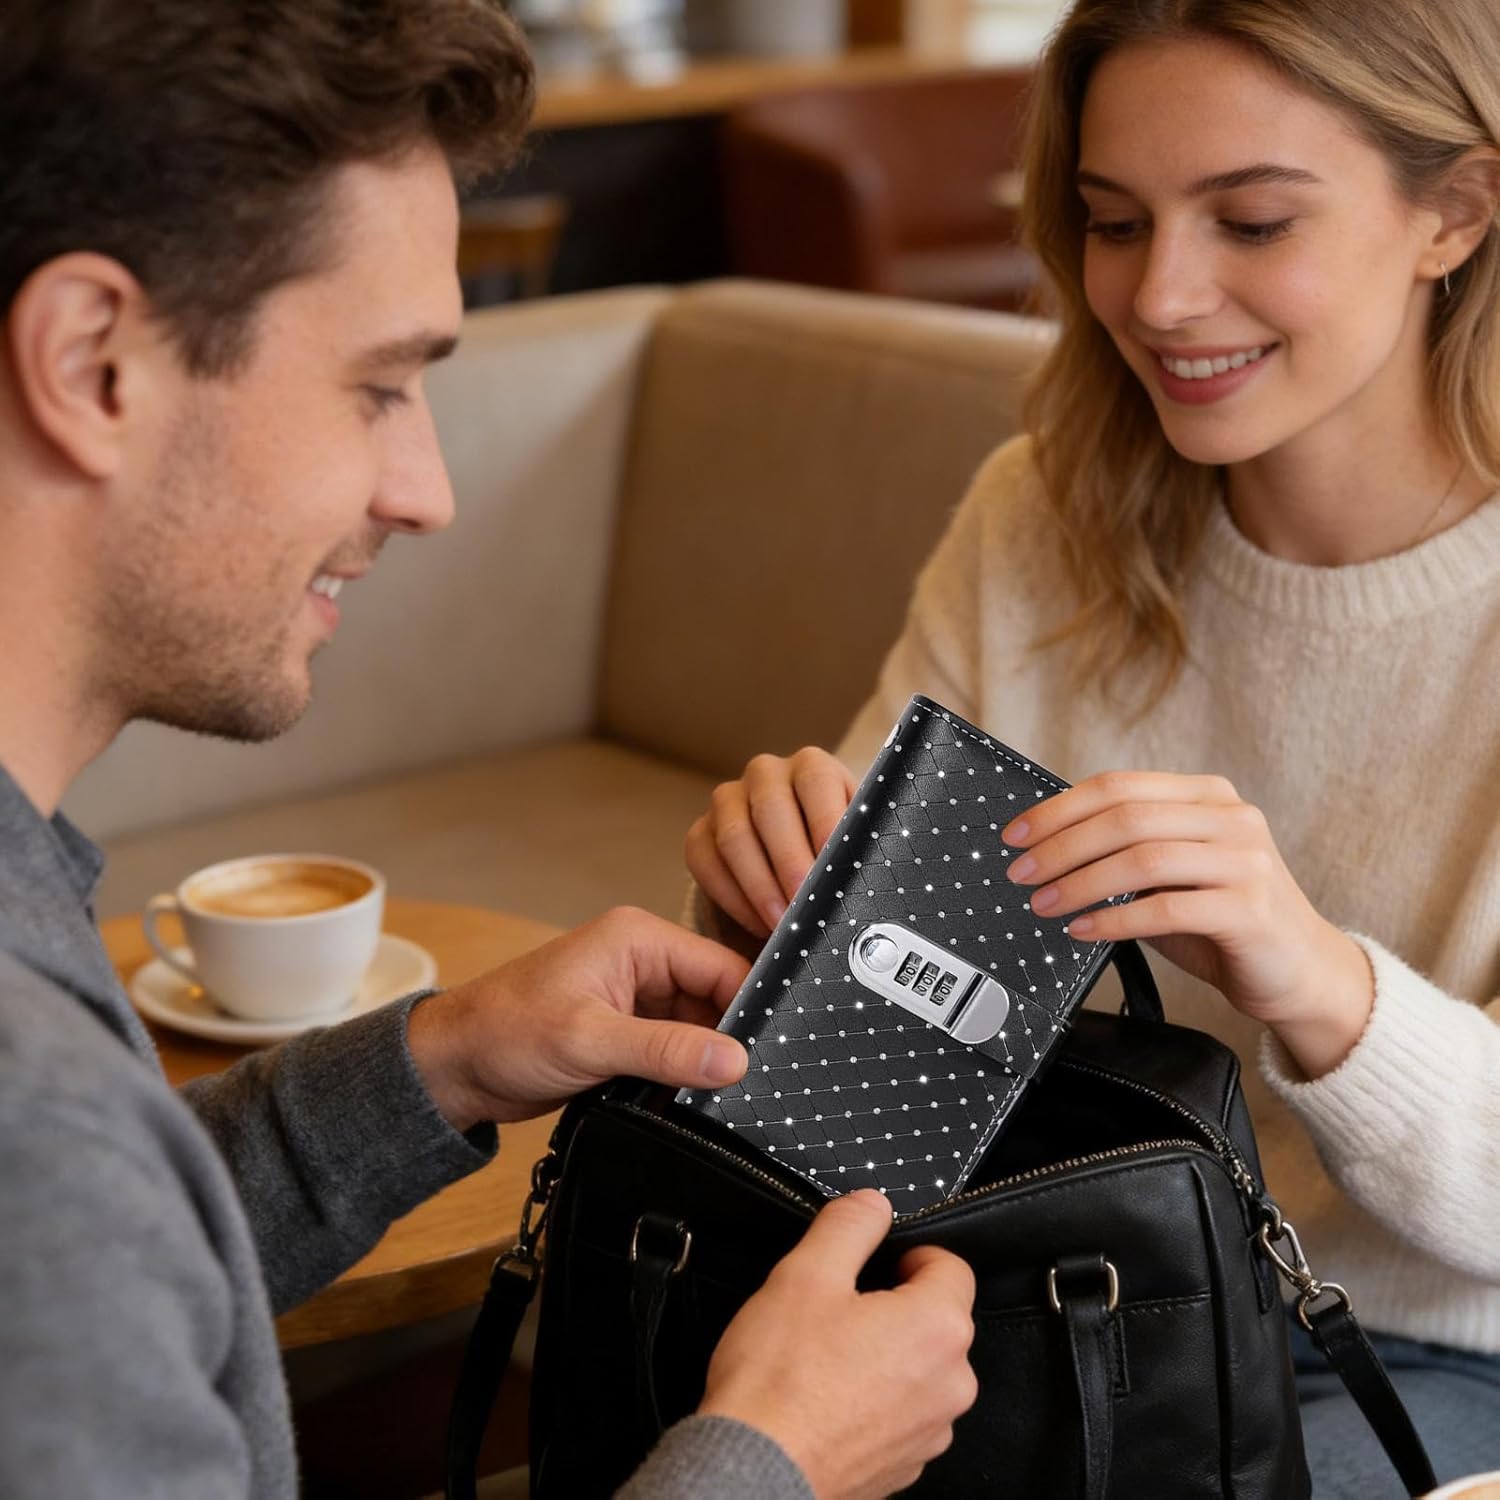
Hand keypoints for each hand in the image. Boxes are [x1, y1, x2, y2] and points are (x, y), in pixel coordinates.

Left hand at [406, 907, 749, 1130]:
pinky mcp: (627, 1031)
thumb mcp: (591, 1041)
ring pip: (698, 1027)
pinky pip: (675, 1048)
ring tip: (737, 1096)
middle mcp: (643, 960)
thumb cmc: (507, 1032)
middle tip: (762, 1083)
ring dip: (708, 1060)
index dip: (751, 1007)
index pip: (721, 966)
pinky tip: (702, 1099)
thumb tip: (735, 1061)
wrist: (454, 1067)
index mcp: (639, 939)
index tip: (780, 1051)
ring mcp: (635, 998)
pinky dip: (685, 1072)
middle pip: (716, 996)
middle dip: (732, 1038)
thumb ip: (667, 1049)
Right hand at [685, 748, 855, 936]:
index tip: (835, 866)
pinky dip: (732, 898)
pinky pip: (705, 862)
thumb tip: (870, 882)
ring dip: (759, 886)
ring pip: (734, 837)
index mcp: (812, 766)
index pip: (817, 782)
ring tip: (782, 924)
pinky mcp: (700, 832)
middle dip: (789, 863)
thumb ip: (861, 850)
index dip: (826, 823)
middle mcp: (766, 774)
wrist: (793, 863)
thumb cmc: (834, 853)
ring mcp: (728, 801)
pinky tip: (757, 923)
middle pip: (770, 810)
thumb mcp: (854, 842)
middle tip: (805, 903)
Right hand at [699, 1190, 977, 1499]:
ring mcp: (930, 1432)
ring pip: (920, 1370)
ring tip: (827, 1358)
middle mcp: (950, 1384)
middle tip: (839, 1307)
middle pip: (937, 1320)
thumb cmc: (779, 1380)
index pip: (951, 1266)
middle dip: (895, 1306)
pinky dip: (874, 1402)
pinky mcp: (904, 1467)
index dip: (911, 1254)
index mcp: (937, 1327)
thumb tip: (873, 1204)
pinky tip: (827, 1399)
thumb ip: (848, 1225)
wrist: (755, 1473)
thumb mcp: (805, 1273)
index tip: (880, 1261)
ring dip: (886, 1357)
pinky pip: (902, 1415)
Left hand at [1001, 771, 1373, 1076]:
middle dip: (1061, 846)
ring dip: (1080, 882)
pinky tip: (1083, 930)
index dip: (1059, 808)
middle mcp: (1231, 818)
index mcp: (1207, 796)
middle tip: (1020, 873)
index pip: (1119, 786)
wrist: (1301, 972)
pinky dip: (1115, 919)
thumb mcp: (1171, 875)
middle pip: (1125, 817)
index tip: (1016, 834)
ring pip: (1143, 859)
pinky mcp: (1250, 908)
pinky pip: (1166, 908)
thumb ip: (1124, 853)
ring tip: (1043, 904)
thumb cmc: (1222, 922)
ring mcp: (1246, 860)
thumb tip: (1044, 850)